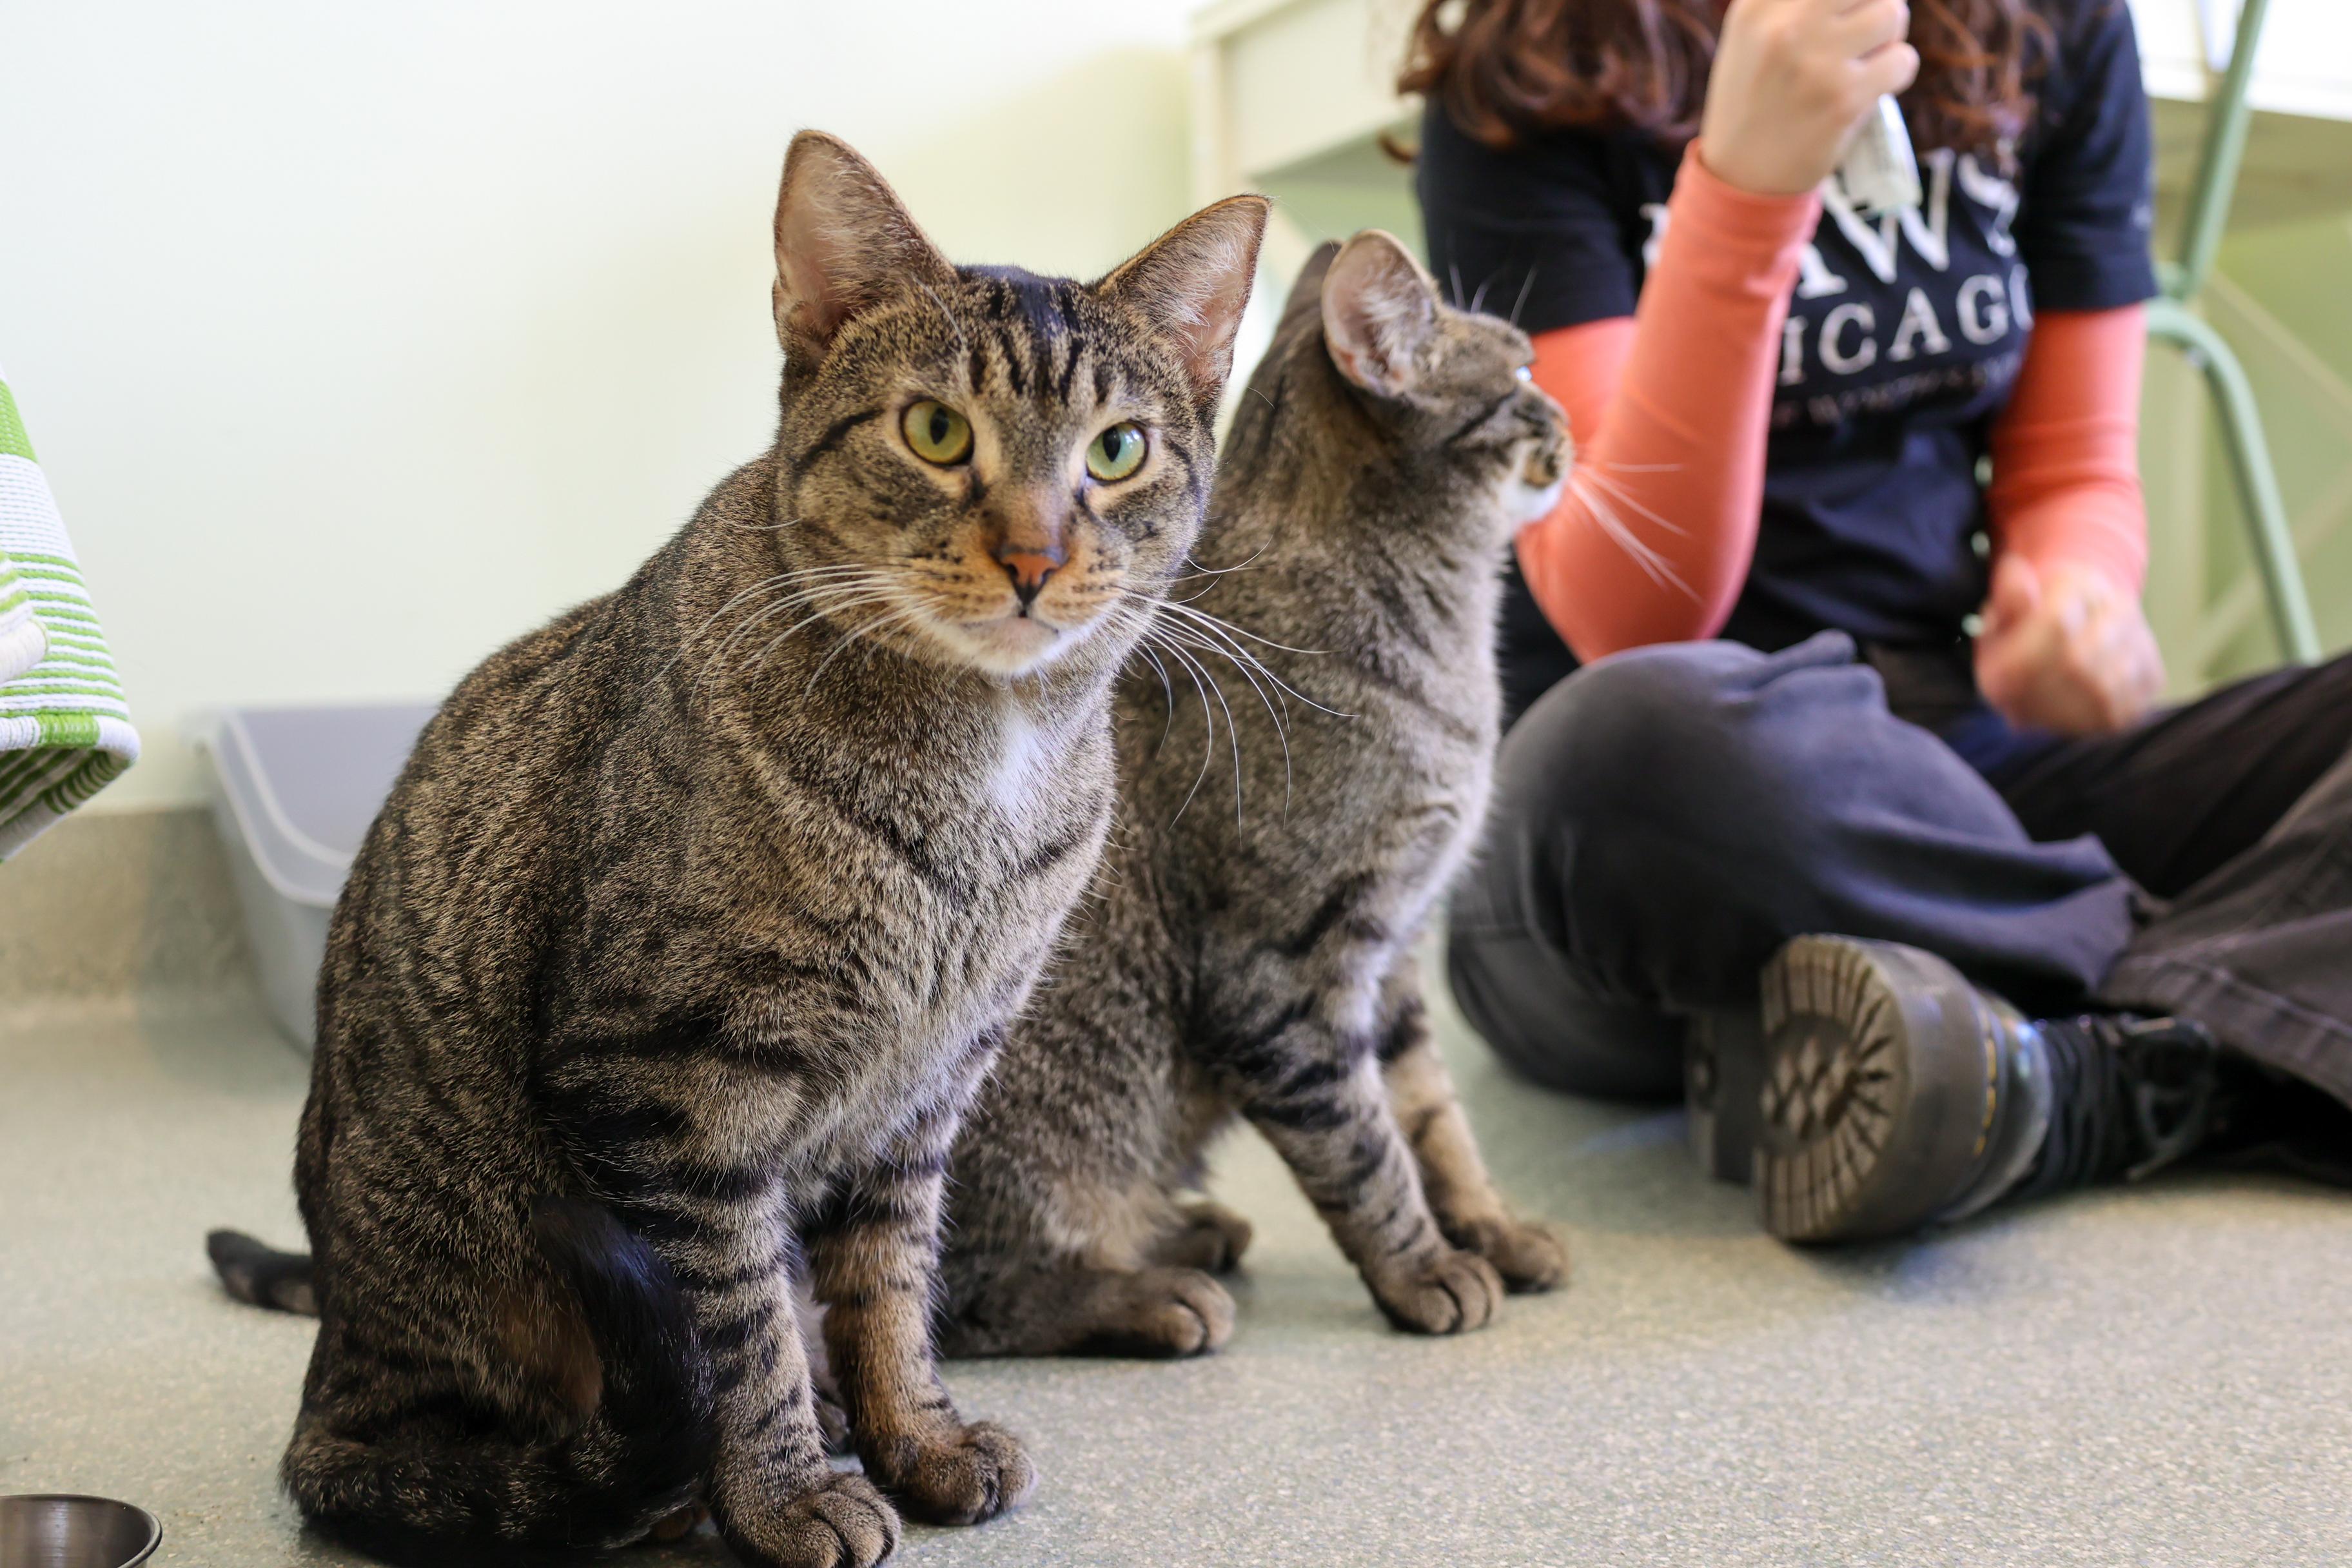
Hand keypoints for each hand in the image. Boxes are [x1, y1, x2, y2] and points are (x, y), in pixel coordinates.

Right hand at [1699, 0, 1921, 196]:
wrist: (1741, 175)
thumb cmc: (1755, 97)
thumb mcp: (1752, 32)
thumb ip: (1791, 1)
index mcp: (1758, 5)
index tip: (1850, 8)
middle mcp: (1785, 26)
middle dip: (1875, 3)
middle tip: (1863, 30)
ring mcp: (1815, 63)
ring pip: (1893, 13)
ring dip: (1890, 36)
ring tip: (1867, 58)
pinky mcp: (1842, 99)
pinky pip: (1903, 61)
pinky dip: (1897, 73)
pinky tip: (1871, 87)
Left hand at [1973, 554, 2165, 735]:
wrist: (2075, 630)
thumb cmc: (2027, 628)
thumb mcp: (2004, 614)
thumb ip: (2006, 602)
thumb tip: (2013, 569)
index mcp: (2077, 583)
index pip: (2056, 622)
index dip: (2021, 659)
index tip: (1997, 680)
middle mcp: (2119, 608)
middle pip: (2080, 661)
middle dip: (2037, 689)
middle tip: (2014, 699)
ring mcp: (2142, 641)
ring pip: (2104, 691)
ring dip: (2059, 710)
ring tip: (2036, 706)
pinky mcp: (2153, 677)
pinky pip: (2121, 711)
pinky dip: (2084, 723)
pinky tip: (2062, 712)